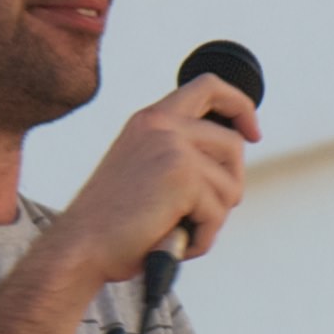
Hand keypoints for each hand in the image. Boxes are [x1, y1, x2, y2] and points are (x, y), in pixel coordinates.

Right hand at [38, 74, 256, 282]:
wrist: (81, 246)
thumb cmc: (113, 222)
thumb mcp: (144, 170)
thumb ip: (178, 155)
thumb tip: (231, 166)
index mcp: (150, 119)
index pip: (207, 87)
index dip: (239, 105)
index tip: (252, 132)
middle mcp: (162, 124)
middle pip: (233, 144)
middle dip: (231, 184)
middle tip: (204, 214)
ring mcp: (174, 147)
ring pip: (231, 184)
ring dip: (213, 218)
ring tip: (179, 231)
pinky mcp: (183, 176)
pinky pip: (219, 212)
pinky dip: (204, 237)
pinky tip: (176, 241)